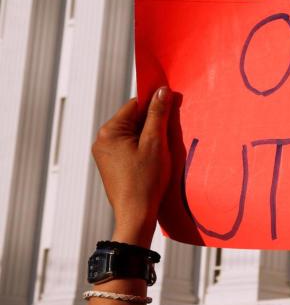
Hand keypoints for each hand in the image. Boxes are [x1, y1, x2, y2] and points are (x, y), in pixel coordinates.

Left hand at [91, 87, 173, 247]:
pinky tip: (155, 160)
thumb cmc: (146, 180)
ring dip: (150, 137)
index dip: (155, 105)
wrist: (136, 215)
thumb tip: (161, 90)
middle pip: (133, 119)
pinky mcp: (111, 166)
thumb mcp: (156, 143)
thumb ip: (157, 114)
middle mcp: (102, 140)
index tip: (172, 110)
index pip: (134, 105)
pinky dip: (144, 149)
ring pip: (133, 134)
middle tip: (169, 135)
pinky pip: (130, 148)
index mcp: (109, 131)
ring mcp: (105, 154)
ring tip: (163, 151)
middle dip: (152, 123)